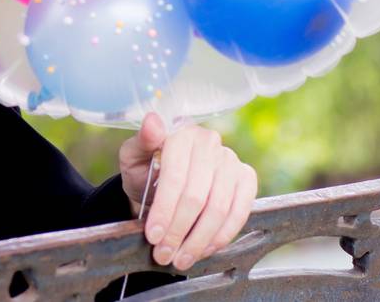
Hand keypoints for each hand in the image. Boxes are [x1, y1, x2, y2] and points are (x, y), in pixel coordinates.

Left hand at [117, 112, 255, 270]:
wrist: (163, 180)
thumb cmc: (146, 168)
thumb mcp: (134, 156)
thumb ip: (142, 142)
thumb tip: (152, 121)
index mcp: (181, 134)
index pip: (175, 177)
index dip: (164, 210)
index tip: (152, 236)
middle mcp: (210, 143)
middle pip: (197, 197)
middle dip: (178, 231)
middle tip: (164, 254)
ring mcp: (231, 160)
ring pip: (219, 209)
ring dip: (199, 240)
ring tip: (181, 258)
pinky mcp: (246, 178)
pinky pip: (240, 212)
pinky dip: (222, 236)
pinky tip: (204, 249)